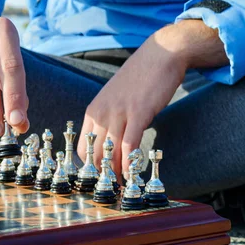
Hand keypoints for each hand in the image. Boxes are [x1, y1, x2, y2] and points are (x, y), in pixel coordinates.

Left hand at [77, 20, 228, 179]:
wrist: (161, 54)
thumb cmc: (140, 79)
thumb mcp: (115, 99)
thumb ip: (110, 119)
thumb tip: (113, 142)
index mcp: (93, 111)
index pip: (83, 148)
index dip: (91, 167)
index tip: (101, 179)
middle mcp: (102, 113)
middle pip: (95, 154)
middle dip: (103, 175)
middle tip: (112, 190)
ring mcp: (119, 112)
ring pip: (112, 152)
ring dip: (117, 173)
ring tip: (123, 188)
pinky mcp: (139, 112)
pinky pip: (130, 144)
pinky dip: (130, 162)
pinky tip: (133, 174)